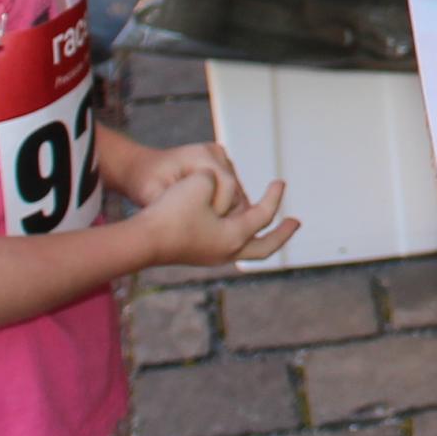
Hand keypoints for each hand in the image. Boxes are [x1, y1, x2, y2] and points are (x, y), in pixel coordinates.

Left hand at [112, 137, 249, 217]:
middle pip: (237, 191)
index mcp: (202, 154)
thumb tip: (188, 226)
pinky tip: (208, 221)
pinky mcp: (222, 167)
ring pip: (238, 195)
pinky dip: (224, 208)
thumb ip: (171, 207)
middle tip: (205, 235)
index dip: (220, 212)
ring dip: (226, 214)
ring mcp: (221, 159)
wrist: (141, 169)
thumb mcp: (152, 195)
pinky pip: (233, 194)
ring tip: (206, 230)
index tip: (202, 229)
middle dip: (224, 216)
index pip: (228, 186)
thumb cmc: (144, 181)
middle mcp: (216, 153)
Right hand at [130, 168, 297, 270]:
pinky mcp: (198, 254)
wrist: (141, 240)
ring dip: (258, 235)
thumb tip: (218, 187)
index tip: (280, 182)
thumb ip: (219, 179)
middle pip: (264, 247)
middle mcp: (227, 251)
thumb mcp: (201, 183)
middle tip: (296, 222)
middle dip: (282, 234)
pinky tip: (234, 222)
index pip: (263, 216)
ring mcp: (212, 256)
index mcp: (233, 237)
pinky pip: (229, 246)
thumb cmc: (171, 212)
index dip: (275, 197)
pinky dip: (239, 234)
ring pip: (246, 249)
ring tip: (263, 220)